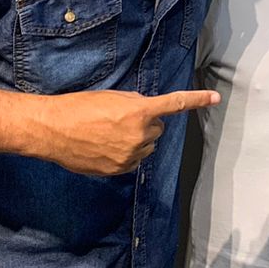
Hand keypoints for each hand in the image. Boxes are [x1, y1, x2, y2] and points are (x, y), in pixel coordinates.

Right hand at [0, 87, 216, 175]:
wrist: (52, 129)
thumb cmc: (79, 107)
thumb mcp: (111, 97)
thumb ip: (135, 103)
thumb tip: (147, 111)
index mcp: (139, 112)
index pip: (175, 104)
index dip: (198, 99)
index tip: (216, 97)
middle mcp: (139, 136)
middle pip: (157, 129)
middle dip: (145, 123)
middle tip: (119, 118)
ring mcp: (130, 156)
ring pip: (146, 147)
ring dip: (136, 140)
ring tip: (108, 133)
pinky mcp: (118, 170)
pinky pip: (133, 161)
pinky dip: (125, 154)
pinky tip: (104, 147)